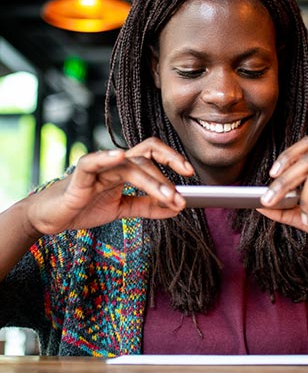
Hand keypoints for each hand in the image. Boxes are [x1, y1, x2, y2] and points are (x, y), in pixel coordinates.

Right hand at [25, 137, 193, 235]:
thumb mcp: (122, 209)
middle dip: (167, 173)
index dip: (172, 159)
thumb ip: (147, 207)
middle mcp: (114, 163)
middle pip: (146, 156)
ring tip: (168, 196)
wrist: (52, 218)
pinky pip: (93, 162)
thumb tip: (176, 208)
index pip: (153, 154)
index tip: (190, 173)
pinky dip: (106, 157)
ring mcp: (98, 168)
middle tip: (182, 195)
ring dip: (152, 181)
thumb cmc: (84, 207)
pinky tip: (119, 157)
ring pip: (129, 165)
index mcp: (125, 168)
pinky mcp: (79, 177)